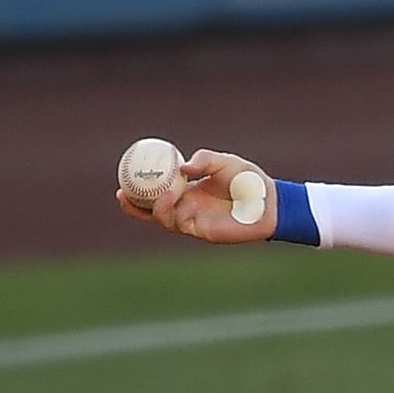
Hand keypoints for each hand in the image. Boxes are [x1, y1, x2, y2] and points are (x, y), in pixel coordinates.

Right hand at [117, 149, 277, 244]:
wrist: (271, 202)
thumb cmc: (249, 180)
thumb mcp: (224, 162)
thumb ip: (203, 160)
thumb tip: (183, 166)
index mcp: (188, 191)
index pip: (157, 191)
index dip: (139, 188)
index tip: (123, 178)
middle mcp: (187, 207)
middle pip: (151, 210)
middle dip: (133, 205)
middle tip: (122, 192)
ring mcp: (193, 221)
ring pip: (163, 219)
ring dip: (155, 207)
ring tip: (157, 192)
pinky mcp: (203, 232)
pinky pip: (181, 225)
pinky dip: (175, 214)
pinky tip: (178, 202)